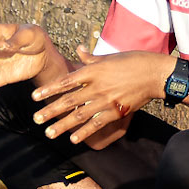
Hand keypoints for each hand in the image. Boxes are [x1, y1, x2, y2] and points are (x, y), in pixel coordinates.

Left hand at [31, 47, 168, 144]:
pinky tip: (73, 140)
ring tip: (49, 133)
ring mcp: (106, 101)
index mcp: (93, 71)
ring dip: (62, 126)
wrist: (154, 74)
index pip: (65, 82)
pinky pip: (97, 124)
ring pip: (79, 116)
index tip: (35, 97)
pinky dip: (84, 133)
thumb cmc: (132, 61)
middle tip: (36, 120)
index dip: (49, 90)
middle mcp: (96, 87)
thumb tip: (78, 49)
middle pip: (68, 102)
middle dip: (50, 112)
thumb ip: (90, 57)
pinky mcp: (116, 111)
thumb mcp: (109, 56)